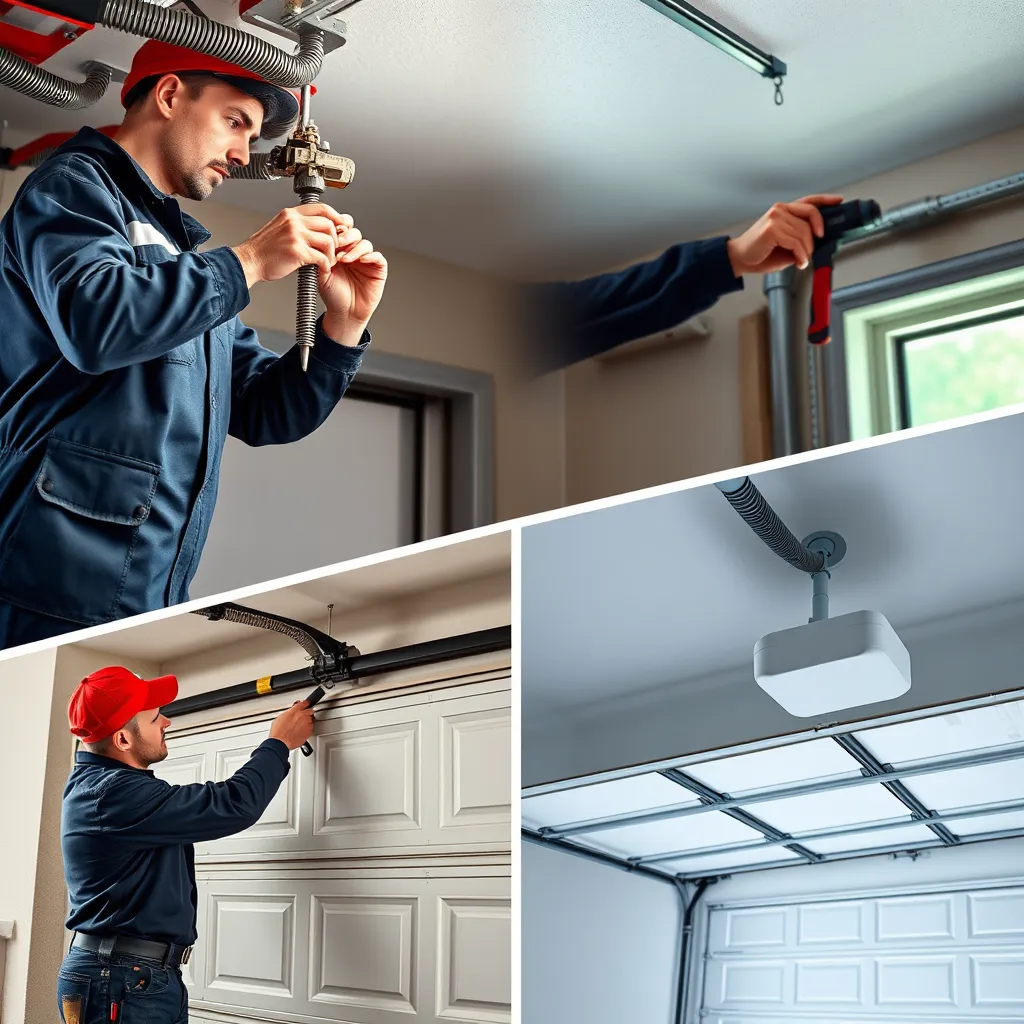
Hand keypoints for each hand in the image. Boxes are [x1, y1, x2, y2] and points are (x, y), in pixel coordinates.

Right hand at [231, 204, 350, 287]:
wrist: (249, 261)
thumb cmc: (264, 250)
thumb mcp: (280, 228)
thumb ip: (298, 225)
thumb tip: (318, 228)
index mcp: (290, 214)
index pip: (322, 208)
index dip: (336, 217)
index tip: (341, 227)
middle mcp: (293, 221)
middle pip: (329, 224)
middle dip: (336, 239)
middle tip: (334, 250)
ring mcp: (295, 235)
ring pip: (328, 240)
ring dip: (332, 254)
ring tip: (327, 261)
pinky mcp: (297, 251)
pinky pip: (321, 257)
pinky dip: (325, 266)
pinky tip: (321, 269)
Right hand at [268, 700, 315, 749]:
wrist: (280, 742)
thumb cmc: (278, 732)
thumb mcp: (280, 717)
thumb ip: (289, 713)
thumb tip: (291, 713)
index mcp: (295, 711)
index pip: (304, 703)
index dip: (305, 704)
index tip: (305, 704)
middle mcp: (302, 716)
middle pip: (310, 710)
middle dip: (307, 713)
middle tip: (302, 717)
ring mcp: (307, 723)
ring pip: (311, 720)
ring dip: (307, 722)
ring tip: (299, 727)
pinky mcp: (309, 732)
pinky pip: (311, 728)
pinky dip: (307, 729)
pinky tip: (301, 732)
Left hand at [317, 220, 387, 347]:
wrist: (344, 312)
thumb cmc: (333, 295)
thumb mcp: (321, 273)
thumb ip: (321, 256)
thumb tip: (320, 240)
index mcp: (339, 250)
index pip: (341, 230)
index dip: (337, 227)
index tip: (329, 231)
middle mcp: (353, 252)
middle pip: (354, 232)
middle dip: (345, 236)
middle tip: (337, 242)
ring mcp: (366, 260)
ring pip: (365, 243)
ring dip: (355, 248)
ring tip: (344, 259)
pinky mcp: (378, 269)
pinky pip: (377, 257)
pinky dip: (370, 256)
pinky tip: (361, 261)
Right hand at [727, 195, 844, 275]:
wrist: (739, 259)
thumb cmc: (760, 252)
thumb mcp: (786, 243)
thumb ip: (800, 237)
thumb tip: (818, 241)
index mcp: (784, 210)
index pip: (809, 201)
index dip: (826, 200)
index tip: (839, 202)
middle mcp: (780, 209)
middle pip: (811, 218)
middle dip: (814, 240)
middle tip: (810, 252)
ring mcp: (775, 217)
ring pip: (804, 233)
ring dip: (806, 251)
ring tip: (801, 260)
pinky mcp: (771, 229)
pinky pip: (796, 242)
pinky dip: (801, 255)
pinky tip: (798, 262)